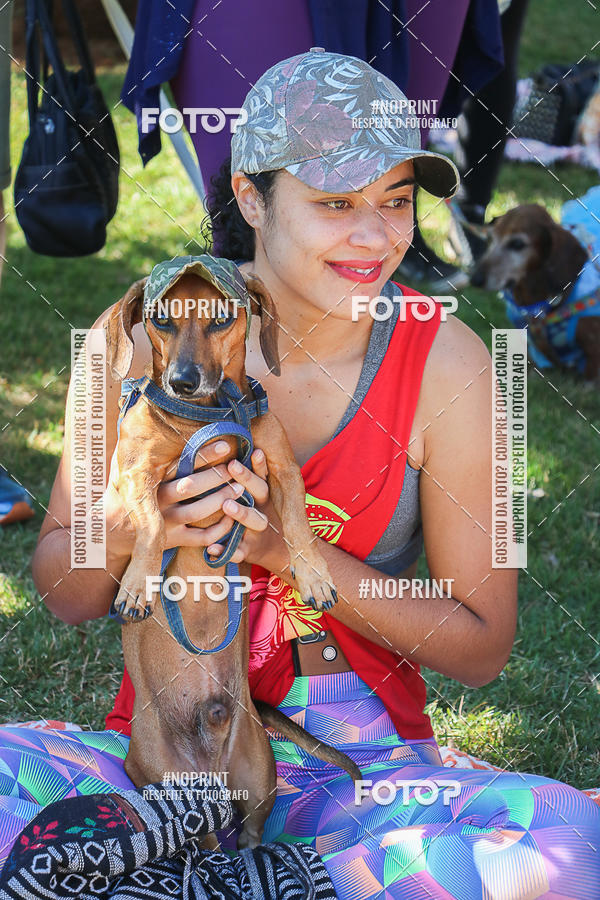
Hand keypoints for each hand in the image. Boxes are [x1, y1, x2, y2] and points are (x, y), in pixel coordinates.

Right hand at [103, 440, 257, 562]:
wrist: (109, 532)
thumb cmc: (120, 493)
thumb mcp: (120, 467)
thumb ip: (132, 445)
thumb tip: (139, 412)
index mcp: (149, 480)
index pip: (180, 464)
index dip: (204, 454)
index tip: (225, 445)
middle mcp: (158, 501)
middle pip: (192, 486)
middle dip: (218, 476)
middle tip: (237, 469)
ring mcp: (166, 523)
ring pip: (200, 511)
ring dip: (223, 500)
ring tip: (240, 489)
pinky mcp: (173, 540)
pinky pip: (202, 538)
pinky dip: (220, 531)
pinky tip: (231, 519)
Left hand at [206, 448, 290, 575]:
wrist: (277, 553)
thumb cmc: (260, 518)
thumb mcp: (261, 499)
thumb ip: (251, 478)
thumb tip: (241, 449)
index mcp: (263, 497)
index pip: (262, 476)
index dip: (259, 464)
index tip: (255, 450)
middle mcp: (263, 510)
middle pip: (260, 492)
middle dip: (247, 479)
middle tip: (232, 465)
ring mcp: (257, 531)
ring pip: (254, 521)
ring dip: (242, 512)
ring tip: (227, 505)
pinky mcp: (248, 552)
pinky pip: (237, 552)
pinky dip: (225, 551)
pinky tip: (212, 548)